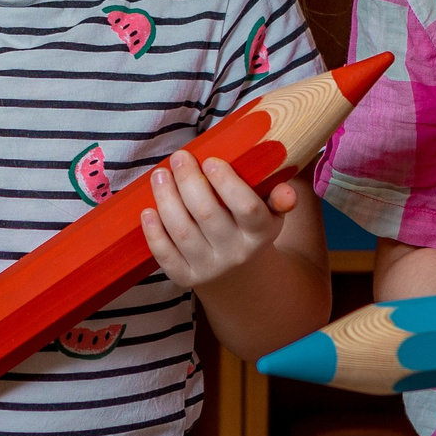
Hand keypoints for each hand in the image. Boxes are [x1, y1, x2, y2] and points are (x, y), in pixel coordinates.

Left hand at [141, 152, 294, 290]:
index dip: (227, 183)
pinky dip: (154, 233)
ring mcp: (210, 267)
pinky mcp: (186, 277)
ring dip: (167, 200)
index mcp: (261, 232)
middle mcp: (236, 252)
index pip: (247, 207)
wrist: (238, 272)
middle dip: (189, 182)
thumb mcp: (271, 213)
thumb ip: (279, 198)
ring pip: (183, 232)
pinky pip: (166, 257)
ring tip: (160, 176)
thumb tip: (287, 192)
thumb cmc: (249, 226)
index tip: (210, 160)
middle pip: (208, 215)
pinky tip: (148, 211)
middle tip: (179, 158)